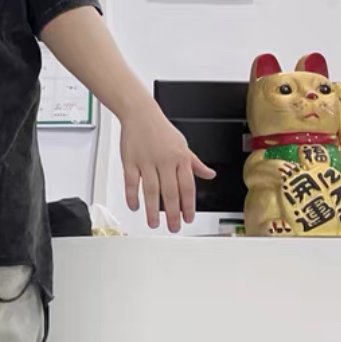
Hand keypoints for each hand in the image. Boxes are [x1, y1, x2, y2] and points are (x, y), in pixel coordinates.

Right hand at [120, 104, 215, 231]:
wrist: (140, 114)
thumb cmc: (161, 129)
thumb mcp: (184, 145)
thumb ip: (195, 163)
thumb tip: (210, 175)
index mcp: (181, 158)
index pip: (187, 187)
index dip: (188, 206)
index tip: (188, 219)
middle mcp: (165, 161)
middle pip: (170, 192)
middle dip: (173, 213)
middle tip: (173, 227)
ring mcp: (147, 161)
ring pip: (151, 190)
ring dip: (153, 210)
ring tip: (154, 223)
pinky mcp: (130, 161)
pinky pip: (132, 182)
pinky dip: (132, 196)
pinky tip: (135, 207)